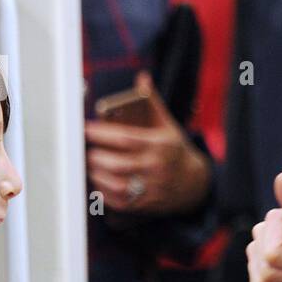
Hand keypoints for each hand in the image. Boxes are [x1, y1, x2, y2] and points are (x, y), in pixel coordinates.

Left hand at [85, 72, 210, 214]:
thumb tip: (142, 78)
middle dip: (95, 155)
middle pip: (117, 163)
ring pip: (115, 184)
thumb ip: (152, 103)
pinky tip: (98, 181)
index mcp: (160, 146)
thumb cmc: (175, 151)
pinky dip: (103, 192)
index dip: (102, 134)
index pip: (125, 139)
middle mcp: (156, 167)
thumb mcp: (168, 126)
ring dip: (97, 174)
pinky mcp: (146, 204)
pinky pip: (119, 201)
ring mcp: (151, 188)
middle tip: (86, 149)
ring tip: (90, 164)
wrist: (195, 184)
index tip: (86, 128)